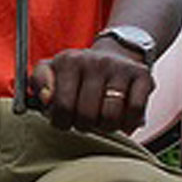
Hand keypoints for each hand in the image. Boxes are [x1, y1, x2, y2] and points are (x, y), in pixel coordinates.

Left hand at [29, 44, 154, 133]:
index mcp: (69, 61)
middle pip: (86, 115)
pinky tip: (120, 118)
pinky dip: (128, 122)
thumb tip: (45, 99)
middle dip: (83, 126)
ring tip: (100, 119)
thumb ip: (39, 83)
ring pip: (110, 116)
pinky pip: (135, 111)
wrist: (114, 54)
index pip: (62, 106)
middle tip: (84, 120)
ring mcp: (119, 67)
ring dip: (105, 127)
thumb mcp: (51, 71)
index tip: (64, 120)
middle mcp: (95, 61)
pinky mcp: (142, 75)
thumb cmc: (78, 73)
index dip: (62, 122)